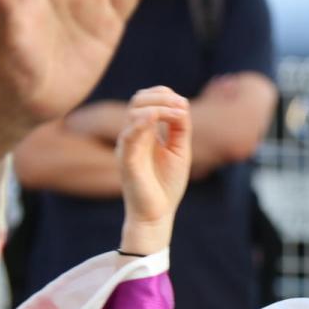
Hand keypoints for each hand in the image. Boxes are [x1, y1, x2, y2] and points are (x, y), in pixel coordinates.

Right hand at [118, 88, 191, 254]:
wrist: (157, 213)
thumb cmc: (166, 184)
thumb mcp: (179, 150)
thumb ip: (180, 127)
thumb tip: (181, 102)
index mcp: (146, 132)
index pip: (147, 100)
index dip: (163, 94)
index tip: (182, 104)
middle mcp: (134, 135)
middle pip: (138, 100)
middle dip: (160, 97)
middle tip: (180, 107)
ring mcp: (128, 146)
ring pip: (133, 113)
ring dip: (157, 107)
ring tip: (177, 113)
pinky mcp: (126, 160)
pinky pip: (129, 135)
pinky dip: (141, 122)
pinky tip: (155, 117)